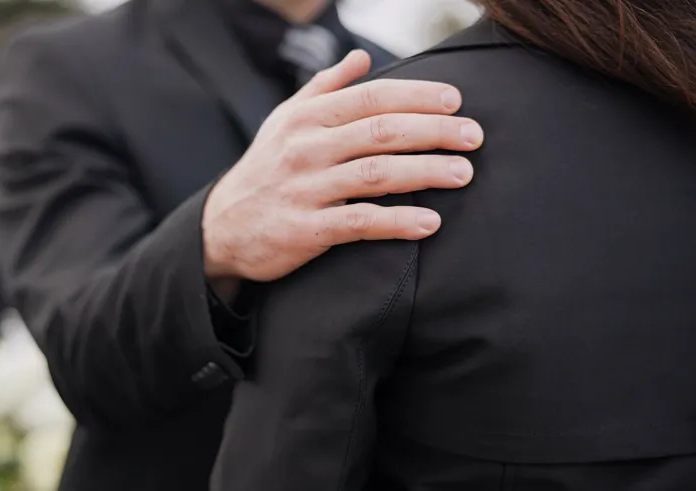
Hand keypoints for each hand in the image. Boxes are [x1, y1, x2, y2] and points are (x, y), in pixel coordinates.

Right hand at [202, 50, 482, 283]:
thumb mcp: (284, 121)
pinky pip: (359, 223)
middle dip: (434, 131)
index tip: (456, 101)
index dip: (416, 96)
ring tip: (463, 173)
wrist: (221, 227)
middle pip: (380, 131)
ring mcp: (305, 189)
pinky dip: (397, 222)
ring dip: (425, 172)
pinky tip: (430, 222)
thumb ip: (324, 88)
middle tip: (474, 136)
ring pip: (376, 174)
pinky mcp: (305, 230)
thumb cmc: (263, 169)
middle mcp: (306, 149)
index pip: (370, 98)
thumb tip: (361, 59)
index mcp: (306, 119)